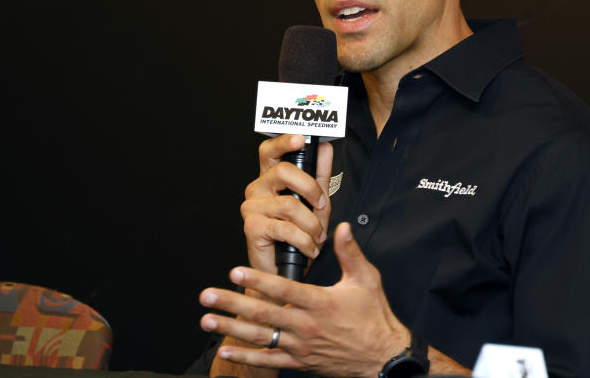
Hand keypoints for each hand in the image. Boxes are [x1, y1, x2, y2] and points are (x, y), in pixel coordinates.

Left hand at [200, 222, 409, 377]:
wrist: (382, 357)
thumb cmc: (374, 317)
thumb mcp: (367, 280)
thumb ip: (350, 253)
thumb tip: (343, 227)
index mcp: (320, 302)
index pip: (283, 288)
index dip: (257, 279)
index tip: (235, 271)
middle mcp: (306, 325)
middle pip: (262, 313)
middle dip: (232, 303)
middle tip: (207, 296)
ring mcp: (300, 346)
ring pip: (260, 336)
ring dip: (231, 328)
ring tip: (208, 319)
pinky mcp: (300, 361)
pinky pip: (269, 359)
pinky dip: (246, 356)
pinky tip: (227, 351)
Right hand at [242, 133, 332, 273]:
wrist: (286, 271)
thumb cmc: (299, 235)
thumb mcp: (316, 202)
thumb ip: (320, 174)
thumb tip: (325, 146)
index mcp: (270, 177)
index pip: (270, 150)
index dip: (283, 141)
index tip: (300, 138)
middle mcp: (257, 188)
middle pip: (283, 171)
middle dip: (311, 189)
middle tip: (321, 206)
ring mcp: (252, 207)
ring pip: (289, 204)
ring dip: (311, 224)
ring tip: (317, 236)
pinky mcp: (251, 227)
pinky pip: (285, 228)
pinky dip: (305, 240)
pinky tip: (310, 248)